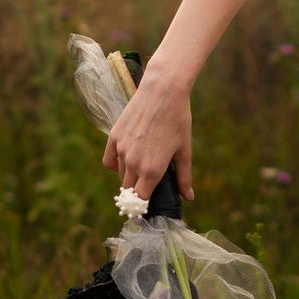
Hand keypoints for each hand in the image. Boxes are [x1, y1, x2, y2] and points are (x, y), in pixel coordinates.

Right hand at [102, 62, 194, 200]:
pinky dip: (116, 164)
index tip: (147, 206)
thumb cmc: (178, 120)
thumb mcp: (184, 151)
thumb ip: (184, 177)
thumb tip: (188, 197)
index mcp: (153, 170)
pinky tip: (126, 160)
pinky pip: (109, 161)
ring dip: (129, 177)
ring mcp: (122, 150)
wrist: (162, 91)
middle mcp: (134, 163)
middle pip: (129, 189)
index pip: (140, 200)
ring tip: (142, 167)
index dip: (143, 205)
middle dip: (137, 192)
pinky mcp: (114, 137)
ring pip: (120, 175)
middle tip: (146, 187)